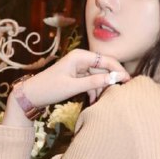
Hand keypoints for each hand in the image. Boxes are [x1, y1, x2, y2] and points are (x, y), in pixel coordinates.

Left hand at [3, 49, 130, 125]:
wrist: (31, 95)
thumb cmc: (49, 89)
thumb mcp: (73, 87)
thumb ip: (93, 82)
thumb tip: (114, 79)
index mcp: (80, 56)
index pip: (106, 60)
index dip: (118, 70)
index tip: (128, 81)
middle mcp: (80, 59)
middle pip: (103, 68)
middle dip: (110, 81)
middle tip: (119, 94)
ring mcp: (78, 67)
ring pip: (98, 76)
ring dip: (101, 88)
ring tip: (104, 101)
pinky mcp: (76, 76)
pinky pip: (91, 81)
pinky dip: (94, 90)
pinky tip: (95, 101)